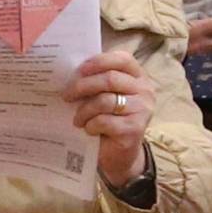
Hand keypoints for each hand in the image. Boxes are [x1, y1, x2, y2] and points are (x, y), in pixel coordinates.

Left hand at [62, 51, 156, 185]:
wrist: (120, 154)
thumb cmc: (109, 119)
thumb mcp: (105, 96)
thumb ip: (97, 81)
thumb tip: (70, 71)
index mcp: (138, 77)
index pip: (122, 59)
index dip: (99, 62)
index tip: (78, 70)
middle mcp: (145, 91)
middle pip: (110, 79)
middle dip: (83, 86)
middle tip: (66, 95)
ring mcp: (142, 110)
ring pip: (105, 101)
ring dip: (84, 110)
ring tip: (77, 119)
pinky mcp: (135, 129)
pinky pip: (104, 121)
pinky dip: (91, 125)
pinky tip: (89, 129)